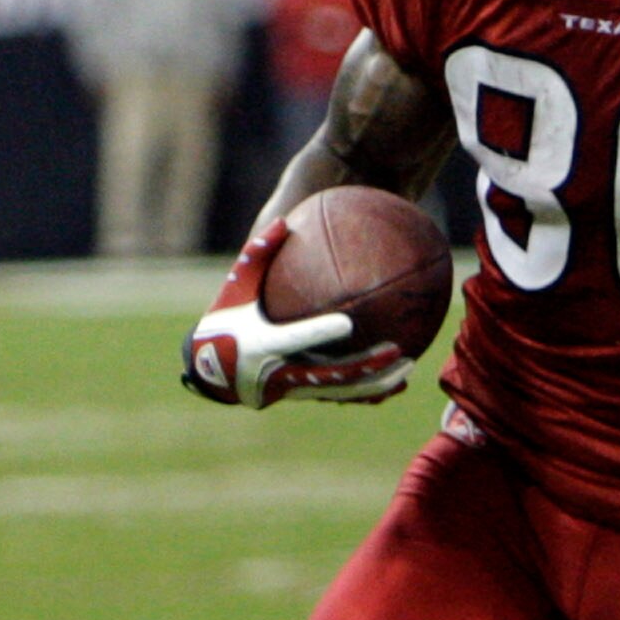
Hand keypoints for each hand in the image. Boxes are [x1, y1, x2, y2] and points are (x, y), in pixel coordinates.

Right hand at [180, 220, 412, 409]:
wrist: (210, 371)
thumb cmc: (226, 320)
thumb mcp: (236, 287)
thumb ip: (258, 254)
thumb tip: (283, 221)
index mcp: (263, 343)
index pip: (296, 338)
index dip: (320, 333)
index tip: (348, 323)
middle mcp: (280, 372)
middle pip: (330, 375)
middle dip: (365, 366)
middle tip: (398, 350)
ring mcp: (293, 390)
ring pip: (342, 392)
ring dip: (377, 383)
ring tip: (409, 368)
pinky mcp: (302, 397)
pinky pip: (341, 398)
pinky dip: (369, 394)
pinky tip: (398, 384)